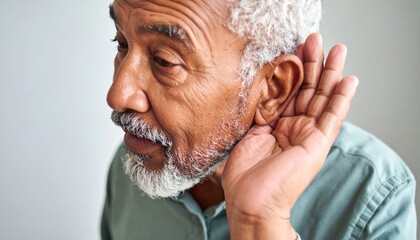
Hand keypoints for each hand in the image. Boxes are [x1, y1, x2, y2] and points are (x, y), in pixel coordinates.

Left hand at [221, 33, 358, 238]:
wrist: (251, 201)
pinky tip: (348, 80)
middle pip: (307, 91)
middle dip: (312, 64)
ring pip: (322, 99)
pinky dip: (341, 99)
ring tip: (337, 50)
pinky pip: (332, 118)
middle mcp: (295, 128)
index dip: (292, 71)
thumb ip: (260, 113)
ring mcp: (308, 136)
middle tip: (316, 40)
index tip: (293, 49)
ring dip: (330, 74)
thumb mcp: (248, 134)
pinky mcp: (317, 144)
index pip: (288, 92)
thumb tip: (261, 91)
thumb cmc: (245, 176)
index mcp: (278, 126)